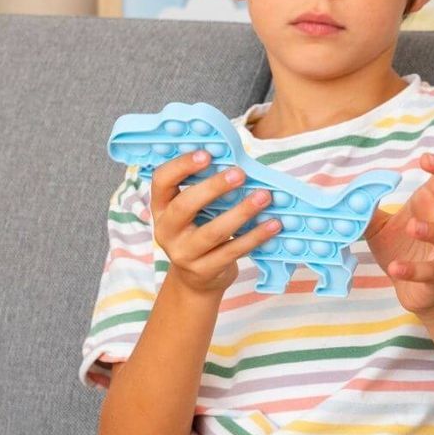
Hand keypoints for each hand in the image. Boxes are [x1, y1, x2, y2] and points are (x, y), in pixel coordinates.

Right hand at [150, 149, 281, 295]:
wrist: (196, 280)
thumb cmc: (199, 233)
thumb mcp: (192, 213)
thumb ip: (205, 192)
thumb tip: (237, 165)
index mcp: (161, 208)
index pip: (162, 181)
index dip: (181, 166)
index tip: (206, 154)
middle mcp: (166, 230)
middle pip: (185, 206)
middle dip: (213, 187)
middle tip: (239, 173)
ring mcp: (183, 254)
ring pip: (213, 231)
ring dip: (241, 212)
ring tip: (264, 197)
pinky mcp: (204, 270)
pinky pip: (232, 251)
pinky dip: (255, 237)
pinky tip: (272, 224)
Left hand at [364, 152, 433, 315]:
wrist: (417, 291)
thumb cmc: (402, 250)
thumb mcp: (379, 227)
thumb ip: (366, 211)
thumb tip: (347, 196)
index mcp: (433, 207)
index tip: (424, 160)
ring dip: (433, 231)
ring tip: (411, 226)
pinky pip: (432, 272)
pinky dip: (413, 270)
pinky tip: (395, 267)